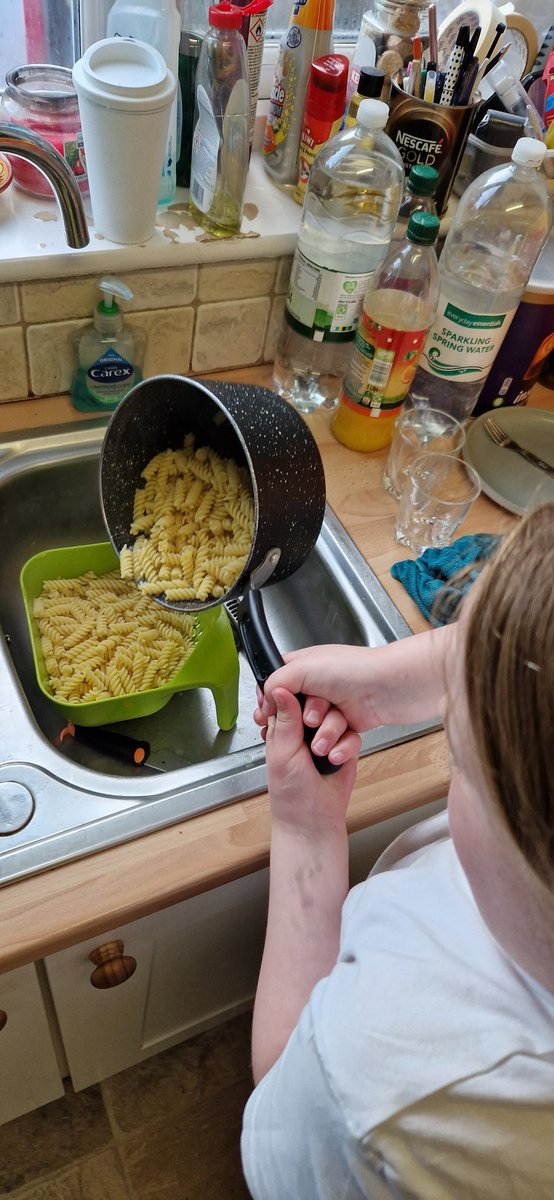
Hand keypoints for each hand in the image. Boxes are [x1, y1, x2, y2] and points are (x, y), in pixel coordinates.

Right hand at [255, 627, 453, 757]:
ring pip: (315, 731)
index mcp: (305, 666)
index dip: (272, 700)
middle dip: (300, 722)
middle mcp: (319, 685)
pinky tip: (340, 747)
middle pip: (294, 712)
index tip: (267, 715)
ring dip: (322, 736)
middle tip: (309, 720)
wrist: (392, 688)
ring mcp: (336, 705)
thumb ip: (276, 682)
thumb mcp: (303, 668)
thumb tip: (267, 700)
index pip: (278, 683)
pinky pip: (335, 741)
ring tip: (331, 732)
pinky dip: (338, 746)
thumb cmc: (354, 670)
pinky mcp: (350, 724)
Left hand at [265, 687, 358, 832]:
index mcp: (285, 726)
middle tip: (314, 727)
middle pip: (320, 701)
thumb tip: (280, 689)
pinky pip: (353, 735)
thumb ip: (285, 720)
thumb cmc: (290, 792)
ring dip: (333, 733)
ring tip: (322, 754)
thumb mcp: (282, 753)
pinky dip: (346, 747)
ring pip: (339, 716)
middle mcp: (306, 728)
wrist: (314, 820)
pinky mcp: (346, 747)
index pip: (293, 696)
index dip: (300, 692)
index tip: (304, 697)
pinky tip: (336, 760)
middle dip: (321, 714)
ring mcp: (328, 736)